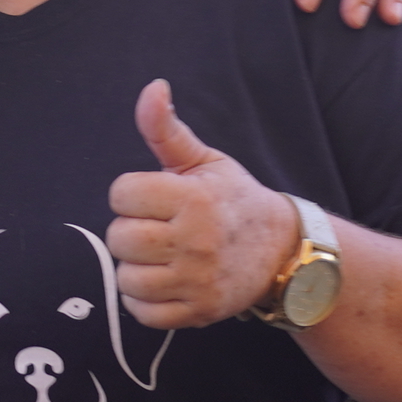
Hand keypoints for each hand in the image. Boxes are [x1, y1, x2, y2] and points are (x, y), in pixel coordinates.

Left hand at [106, 80, 300, 327]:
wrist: (282, 251)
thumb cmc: (232, 200)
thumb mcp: (204, 161)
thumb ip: (167, 129)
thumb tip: (152, 88)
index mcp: (193, 198)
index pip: (122, 194)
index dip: (131, 194)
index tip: (154, 198)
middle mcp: (196, 241)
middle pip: (120, 238)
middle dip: (131, 231)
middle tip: (158, 228)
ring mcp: (198, 280)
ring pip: (127, 278)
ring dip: (136, 268)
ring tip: (161, 256)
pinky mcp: (198, 312)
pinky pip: (142, 313)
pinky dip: (144, 300)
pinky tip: (164, 281)